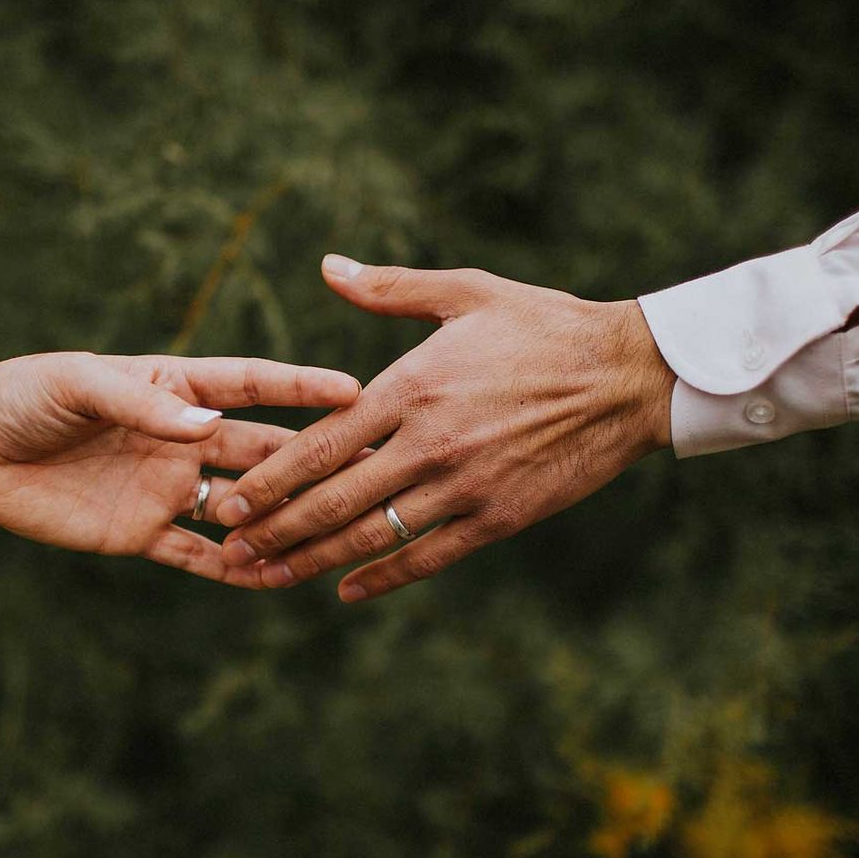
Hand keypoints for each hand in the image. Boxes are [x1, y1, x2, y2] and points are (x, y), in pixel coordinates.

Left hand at [0, 352, 359, 585]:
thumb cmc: (23, 395)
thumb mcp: (77, 383)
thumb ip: (143, 406)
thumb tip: (207, 427)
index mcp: (176, 387)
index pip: (251, 386)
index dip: (301, 389)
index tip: (353, 390)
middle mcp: (183, 438)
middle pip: (261, 451)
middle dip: (313, 463)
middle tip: (369, 472)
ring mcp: (168, 488)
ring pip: (242, 508)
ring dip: (283, 521)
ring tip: (333, 538)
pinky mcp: (143, 532)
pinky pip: (199, 555)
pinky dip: (236, 569)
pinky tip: (274, 578)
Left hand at [212, 256, 674, 600]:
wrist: (630, 376)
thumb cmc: (547, 326)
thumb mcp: (468, 292)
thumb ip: (391, 288)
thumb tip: (331, 267)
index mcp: (413, 386)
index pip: (322, 443)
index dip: (270, 478)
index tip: (228, 500)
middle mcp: (430, 443)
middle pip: (334, 498)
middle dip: (274, 528)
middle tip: (228, 549)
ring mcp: (465, 486)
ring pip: (372, 535)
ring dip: (314, 559)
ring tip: (268, 577)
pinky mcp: (500, 517)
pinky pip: (430, 556)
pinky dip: (384, 577)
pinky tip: (348, 591)